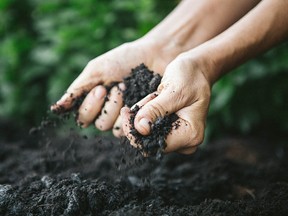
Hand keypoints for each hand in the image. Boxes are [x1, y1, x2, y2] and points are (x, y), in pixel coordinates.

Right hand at [50, 38, 176, 136]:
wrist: (153, 56)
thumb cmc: (124, 60)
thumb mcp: (97, 70)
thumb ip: (78, 90)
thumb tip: (56, 109)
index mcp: (94, 100)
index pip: (82, 117)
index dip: (90, 107)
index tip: (101, 88)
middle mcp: (106, 111)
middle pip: (98, 124)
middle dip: (107, 106)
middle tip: (118, 87)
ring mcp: (123, 116)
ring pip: (113, 128)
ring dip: (119, 108)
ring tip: (128, 89)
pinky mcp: (138, 118)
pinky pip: (129, 128)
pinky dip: (132, 113)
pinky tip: (139, 98)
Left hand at [121, 53, 212, 153]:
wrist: (197, 70)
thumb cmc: (190, 76)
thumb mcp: (173, 90)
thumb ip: (156, 110)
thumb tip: (140, 129)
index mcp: (191, 135)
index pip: (156, 145)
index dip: (135, 132)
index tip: (125, 111)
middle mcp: (186, 142)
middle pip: (149, 143)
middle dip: (140, 120)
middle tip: (144, 98)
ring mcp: (179, 138)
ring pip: (147, 134)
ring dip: (144, 114)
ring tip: (155, 95)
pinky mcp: (171, 131)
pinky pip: (150, 127)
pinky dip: (146, 113)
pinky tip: (154, 98)